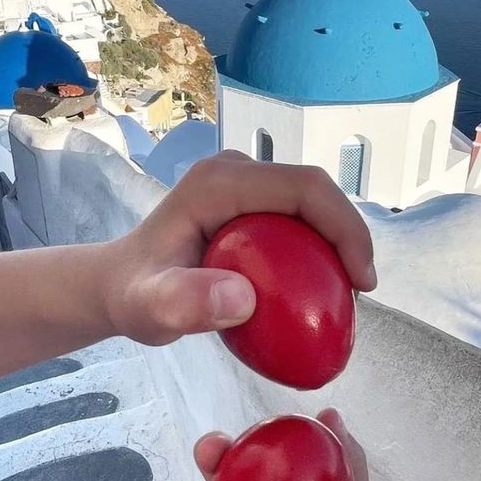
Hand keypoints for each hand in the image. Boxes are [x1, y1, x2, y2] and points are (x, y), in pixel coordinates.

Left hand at [104, 152, 375, 346]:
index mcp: (219, 182)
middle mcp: (235, 172)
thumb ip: (185, 303)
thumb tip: (243, 298)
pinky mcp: (248, 202)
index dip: (345, 226)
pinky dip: (319, 248)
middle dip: (350, 236)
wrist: (119, 284)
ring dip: (338, 242)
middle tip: (360, 291)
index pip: (304, 188)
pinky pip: (298, 217)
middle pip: (315, 191)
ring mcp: (243, 184)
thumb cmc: (135, 294)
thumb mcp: (150, 308)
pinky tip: (323, 286)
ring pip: (311, 204)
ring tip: (347, 291)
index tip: (361, 280)